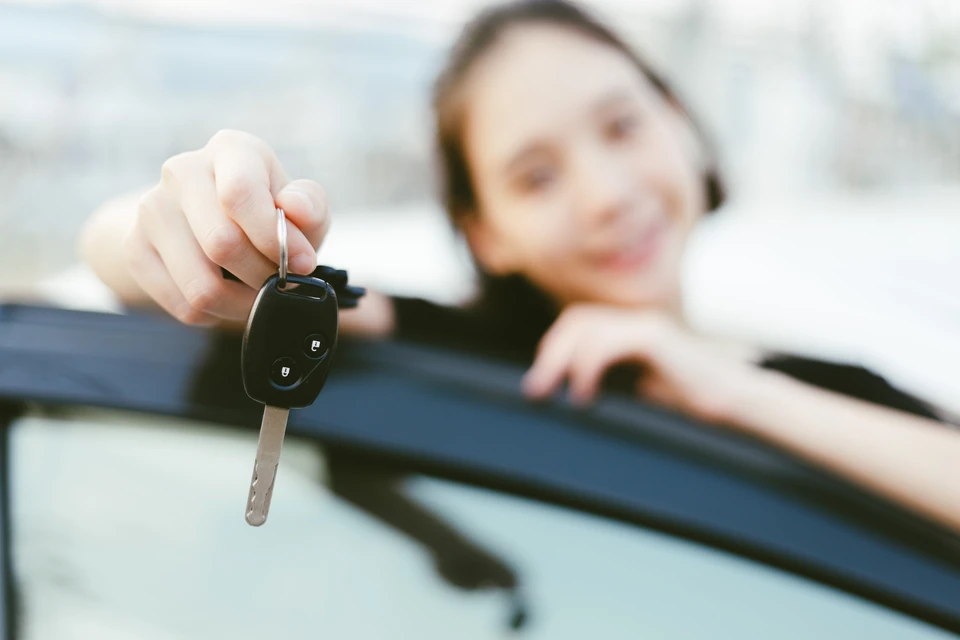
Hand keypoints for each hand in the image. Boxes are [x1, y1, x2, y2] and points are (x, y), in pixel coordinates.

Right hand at [123, 130, 328, 324]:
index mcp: (231, 150)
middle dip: (262, 276)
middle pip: (221, 243)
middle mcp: (183, 170)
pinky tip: (226, 297)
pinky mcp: (134, 248)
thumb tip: (295, 208)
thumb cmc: (269, 213)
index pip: (240, 194)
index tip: (302, 263)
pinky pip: (181, 303)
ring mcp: (152, 209)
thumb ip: (310, 206)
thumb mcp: (302, 207)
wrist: (214, 219)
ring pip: (200, 285)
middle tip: (279, 281)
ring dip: (240, 303)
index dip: (273, 238)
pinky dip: (214, 314)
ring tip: (256, 294)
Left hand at [522, 305, 760, 423]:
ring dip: (559, 360)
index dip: (553, 349)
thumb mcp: (639, 391)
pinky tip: (584, 393)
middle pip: (577, 320)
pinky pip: (607, 341)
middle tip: (535, 390)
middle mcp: (636, 322)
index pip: (579, 325)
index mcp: (631, 333)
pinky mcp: (655, 337)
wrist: (736, 401)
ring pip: (586, 327)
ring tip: (551, 392)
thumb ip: (611, 384)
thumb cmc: (692, 401)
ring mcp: (646, 325)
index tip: (540, 384)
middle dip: (549, 353)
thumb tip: (569, 396)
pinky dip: (586, 366)